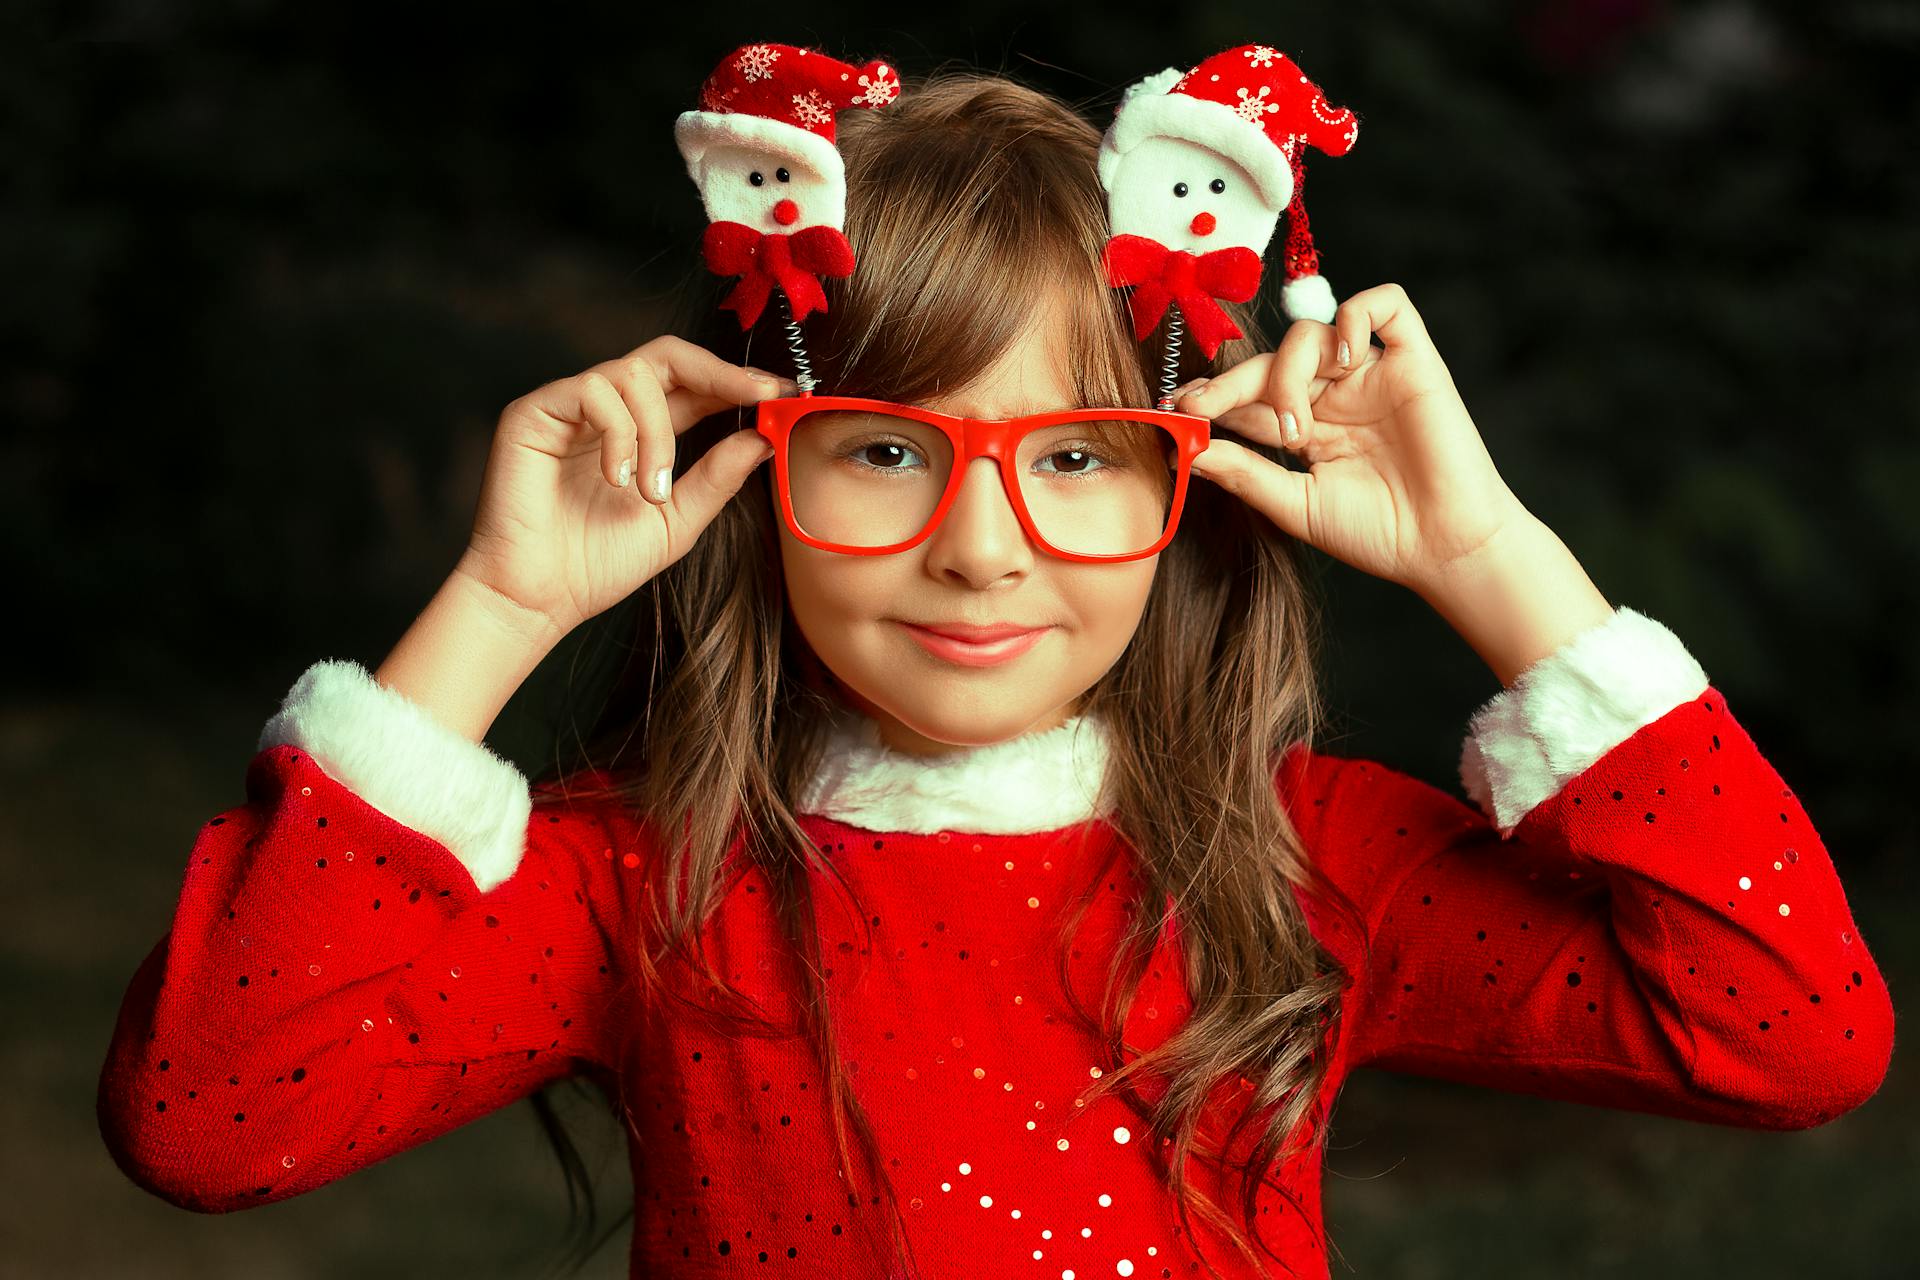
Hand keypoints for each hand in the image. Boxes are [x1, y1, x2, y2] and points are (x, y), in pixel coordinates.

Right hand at [456, 335, 792, 639]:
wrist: (537, 598)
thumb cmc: (598, 565)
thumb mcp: (677, 521)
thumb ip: (717, 477)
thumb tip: (763, 437)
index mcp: (643, 431)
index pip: (695, 385)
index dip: (739, 382)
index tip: (787, 392)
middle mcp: (607, 410)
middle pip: (668, 355)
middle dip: (720, 371)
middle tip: (759, 393)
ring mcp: (569, 407)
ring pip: (635, 375)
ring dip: (659, 433)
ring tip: (650, 491)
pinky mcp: (534, 411)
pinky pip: (592, 390)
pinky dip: (618, 433)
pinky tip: (617, 478)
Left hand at [1180, 283, 1528, 592]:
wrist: (1446, 548)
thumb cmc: (1378, 535)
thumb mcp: (1295, 506)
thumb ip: (1244, 474)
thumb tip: (1185, 452)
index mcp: (1307, 429)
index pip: (1249, 397)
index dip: (1211, 396)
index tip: (1173, 411)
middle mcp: (1336, 397)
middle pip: (1271, 361)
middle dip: (1229, 383)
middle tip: (1199, 409)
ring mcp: (1373, 376)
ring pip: (1312, 332)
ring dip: (1288, 371)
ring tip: (1296, 428)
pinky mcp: (1415, 362)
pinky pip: (1385, 305)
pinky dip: (1354, 316)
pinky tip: (1342, 357)